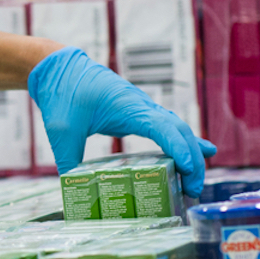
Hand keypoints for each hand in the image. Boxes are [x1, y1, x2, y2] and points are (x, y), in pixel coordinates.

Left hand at [28, 46, 215, 196]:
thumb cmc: (62, 93)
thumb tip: (74, 190)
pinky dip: (182, 142)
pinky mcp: (137, 114)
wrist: (59, 68)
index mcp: (127, 106)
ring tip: (194, 183)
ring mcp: (142, 109)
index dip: (179, 147)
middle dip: (192, 159)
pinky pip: (166, 128)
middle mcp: (141, 106)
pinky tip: (199, 154)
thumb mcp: (61, 131)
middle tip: (193, 190)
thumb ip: (69, 160)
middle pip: (178, 130)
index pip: (163, 127)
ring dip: (189, 153)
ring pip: (176, 129)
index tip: (188, 168)